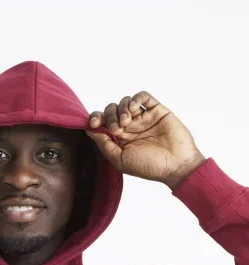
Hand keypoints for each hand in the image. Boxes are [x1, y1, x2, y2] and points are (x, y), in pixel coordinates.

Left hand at [86, 92, 206, 188]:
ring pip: (125, 102)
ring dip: (121, 109)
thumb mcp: (120, 160)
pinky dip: (135, 98)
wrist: (175, 165)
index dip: (96, 119)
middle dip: (109, 116)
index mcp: (120, 139)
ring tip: (127, 122)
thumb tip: (89, 130)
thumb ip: (104, 145)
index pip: (102, 123)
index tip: (95, 123)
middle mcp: (130, 127)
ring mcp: (143, 118)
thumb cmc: (149, 167)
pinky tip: (133, 108)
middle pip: (112, 110)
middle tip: (117, 129)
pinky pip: (143, 97)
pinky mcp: (157, 111)